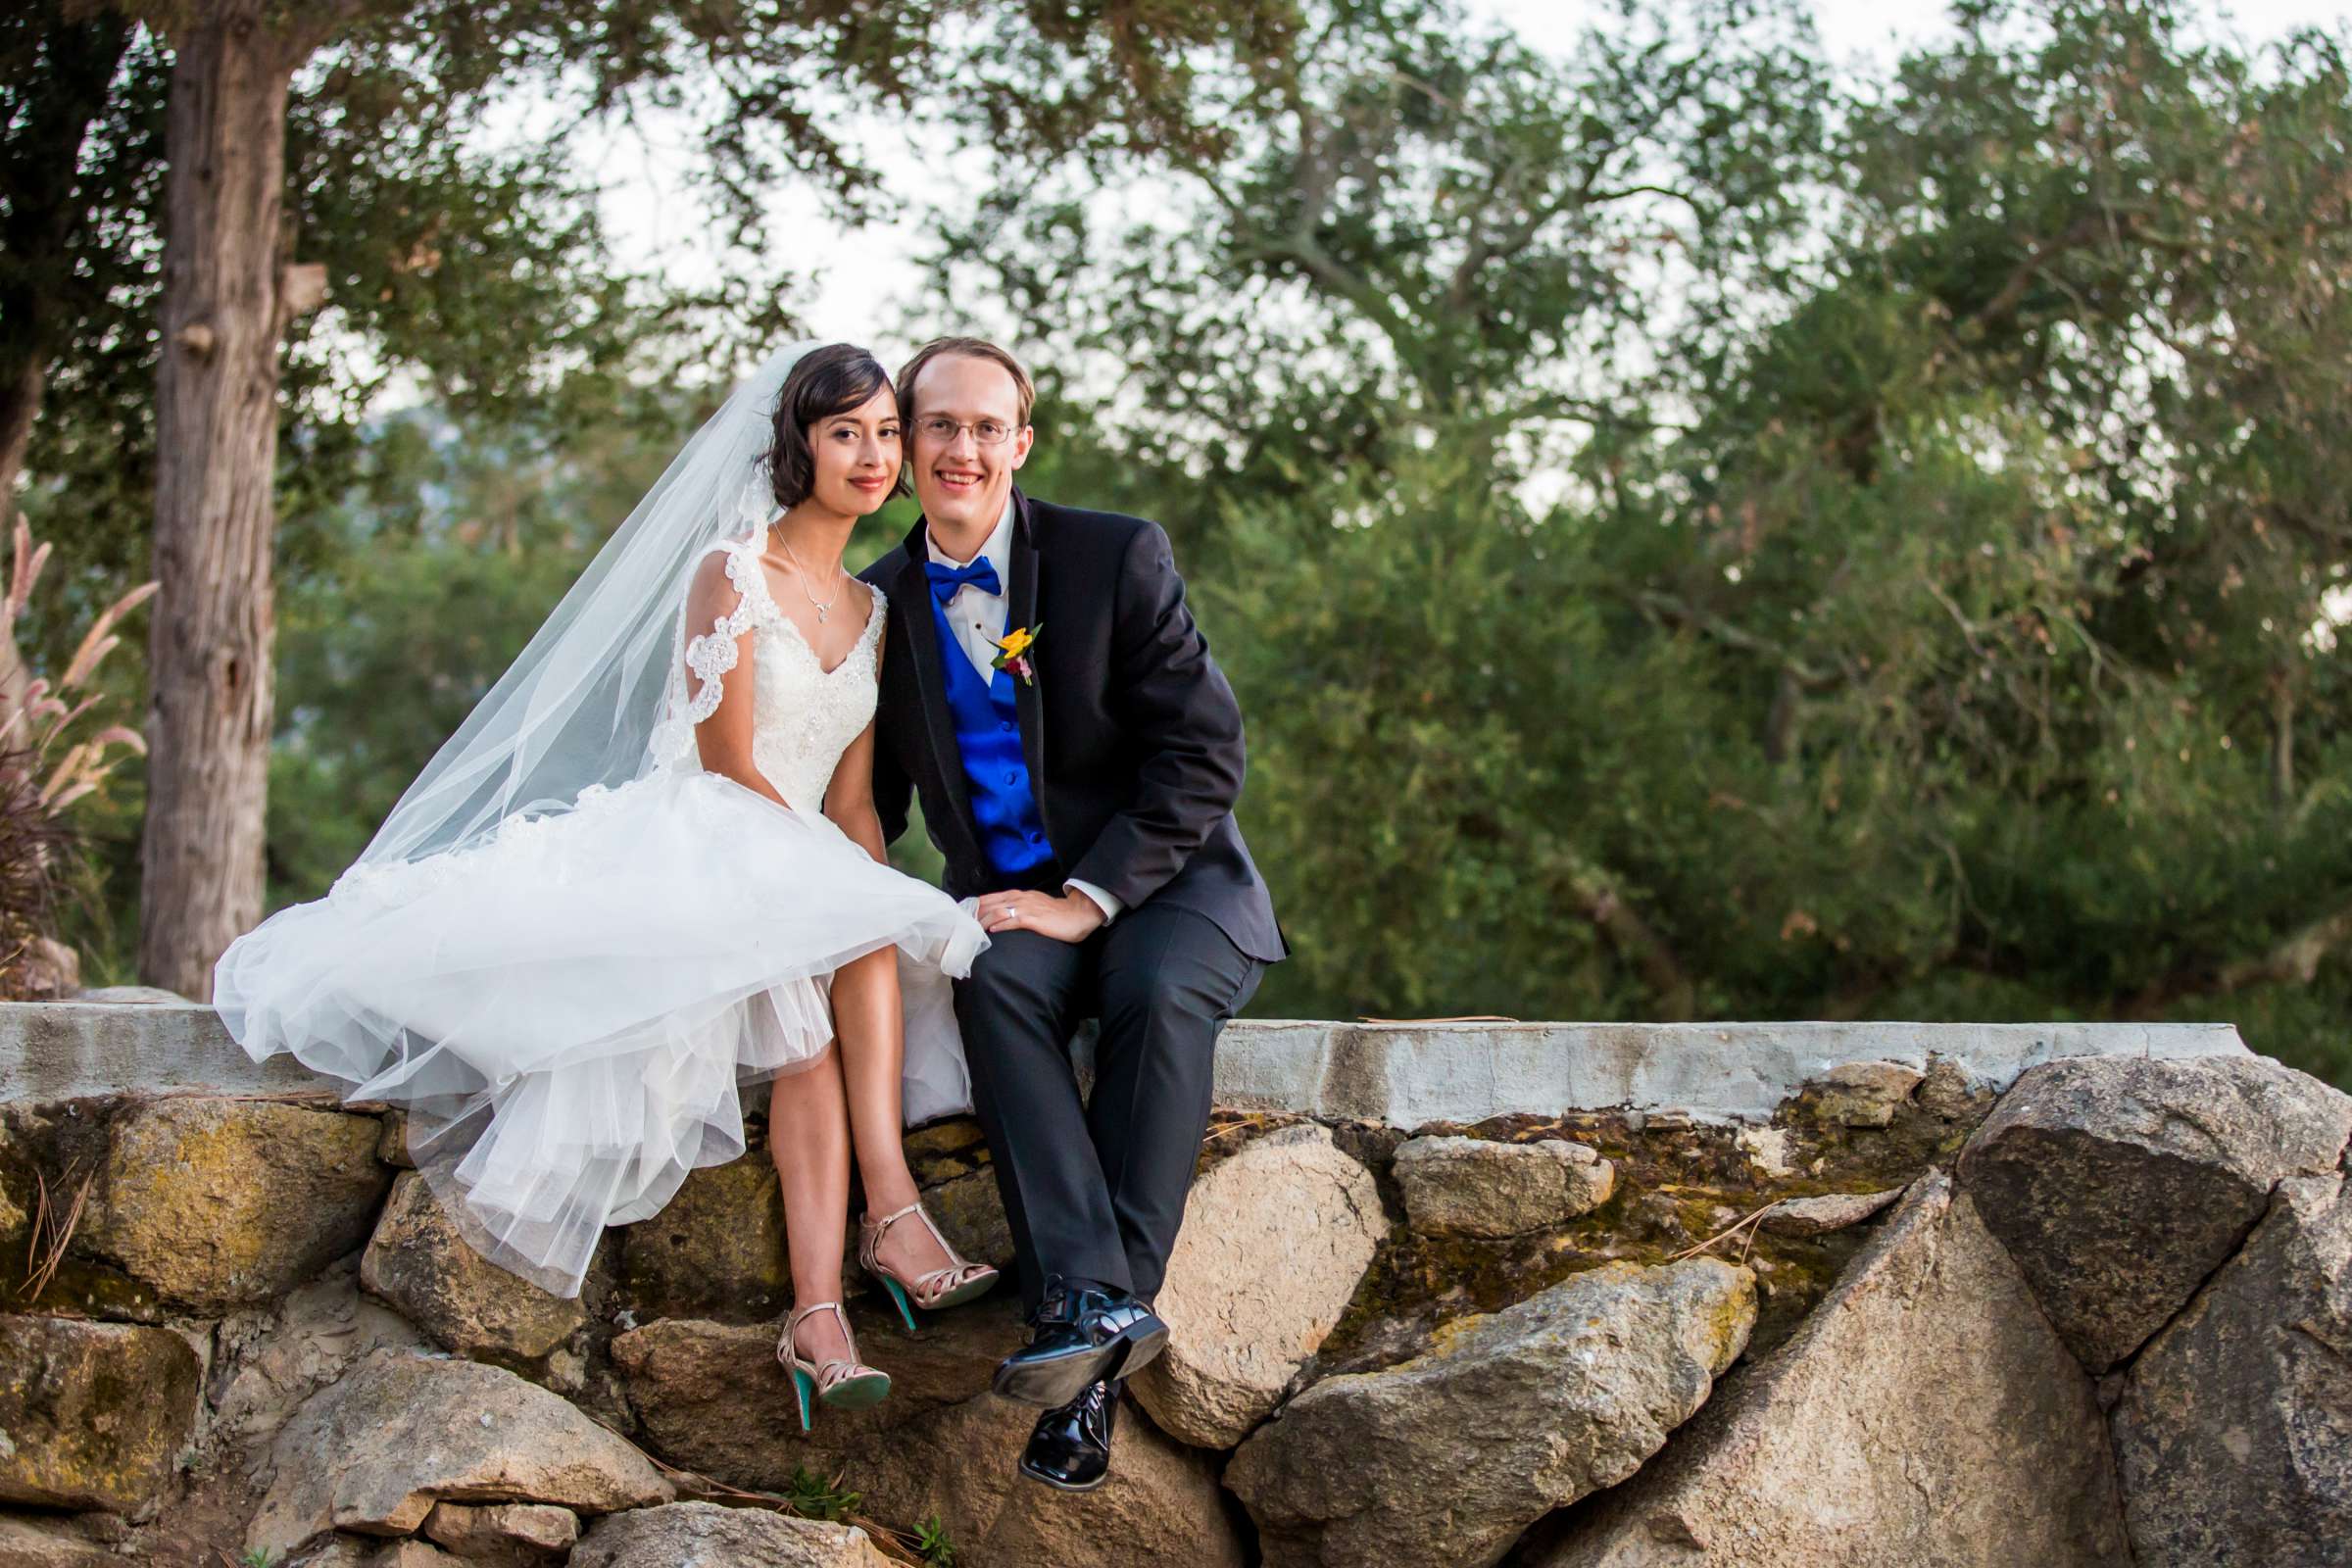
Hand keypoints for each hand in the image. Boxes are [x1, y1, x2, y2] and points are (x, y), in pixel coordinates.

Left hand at [977, 889, 1105, 943]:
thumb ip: (1020, 908)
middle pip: (990, 903)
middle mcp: (1020, 898)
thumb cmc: (1057, 913)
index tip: (966, 915)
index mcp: (1020, 895)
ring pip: (998, 911)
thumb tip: (1004, 917)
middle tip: (964, 925)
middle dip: (975, 914)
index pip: (991, 897)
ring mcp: (1026, 907)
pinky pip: (1012, 921)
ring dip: (983, 921)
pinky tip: (992, 931)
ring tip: (974, 930)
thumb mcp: (1035, 905)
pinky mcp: (1033, 919)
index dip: (976, 906)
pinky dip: (1000, 925)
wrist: (1078, 914)